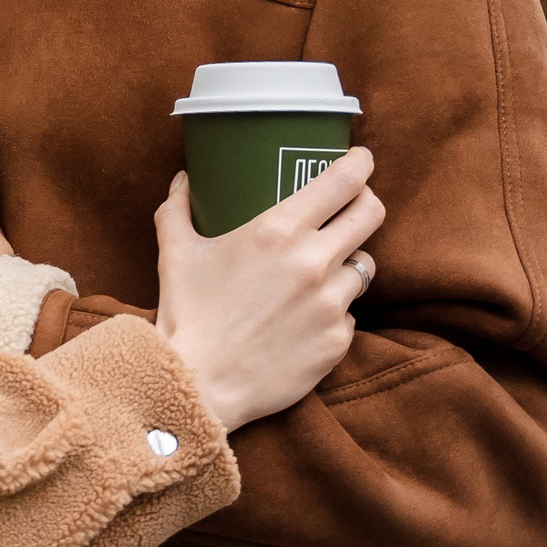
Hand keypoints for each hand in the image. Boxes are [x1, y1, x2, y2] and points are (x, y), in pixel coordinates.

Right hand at [153, 149, 383, 431]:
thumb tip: (184, 181)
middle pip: (371, 214)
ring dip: (348, 262)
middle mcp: (313, 262)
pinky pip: (350, 313)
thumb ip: (178, 209)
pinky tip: (306, 316)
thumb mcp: (175, 253)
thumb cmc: (186, 316)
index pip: (343, 181)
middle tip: (352, 206)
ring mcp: (331, 303)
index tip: (360, 161)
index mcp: (277, 231)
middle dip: (366, 203)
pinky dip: (334, 310)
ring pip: (365, 266)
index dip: (359, 165)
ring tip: (324, 269)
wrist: (198, 385)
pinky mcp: (338, 341)